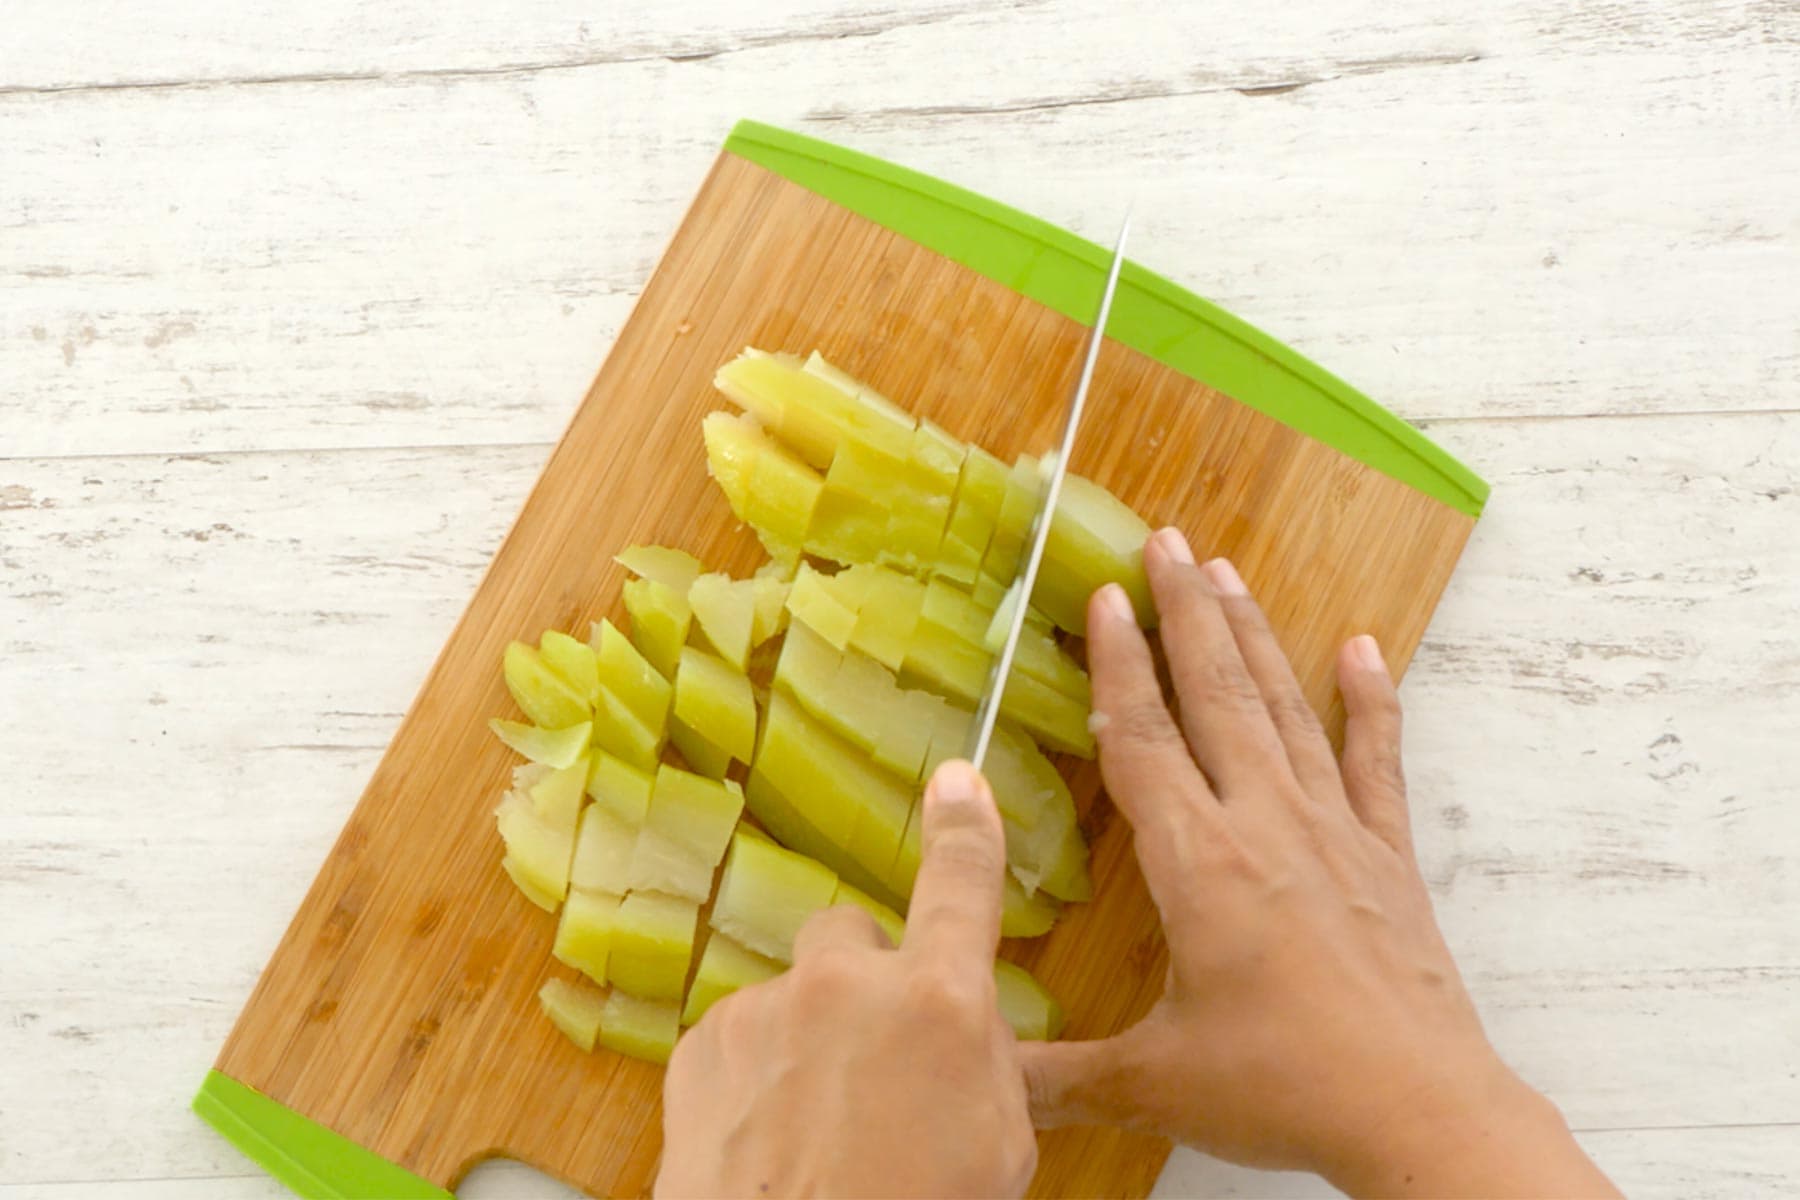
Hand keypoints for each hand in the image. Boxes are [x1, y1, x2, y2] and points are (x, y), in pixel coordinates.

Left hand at [657, 761, 1036, 1199]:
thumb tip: (962, 1038)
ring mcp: (765, 1012)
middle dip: (863, 982)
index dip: (965, 827)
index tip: (958, 781)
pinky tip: (769, 1142)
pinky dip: (754, 1077)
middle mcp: (845, 986)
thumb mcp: (999, 1147)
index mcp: (938, 1003)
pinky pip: (742, 1038)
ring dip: (806, 1043)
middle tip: (873, 1063)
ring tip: (817, 1132)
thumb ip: (983, 1063)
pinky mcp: (702, 1048)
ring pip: (794, 999)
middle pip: (853, 934)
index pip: (962, 884)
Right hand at [1019, 528, 1618, 1198]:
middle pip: (1218, 696)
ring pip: (1286, 710)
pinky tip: (1364, 649)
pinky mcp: (1386, 858)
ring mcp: (1334, 833)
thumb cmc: (1285, 1088)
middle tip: (1167, 541)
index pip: (1144, 742)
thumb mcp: (1155, 1083)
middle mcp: (1265, 826)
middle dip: (1185, 614)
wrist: (1419, 1111)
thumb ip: (1057, 1074)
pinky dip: (1371, 702)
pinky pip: (1376, 761)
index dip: (1119, 666)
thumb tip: (976, 1076)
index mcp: (1199, 865)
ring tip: (1227, 573)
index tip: (1104, 598)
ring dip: (1255, 636)